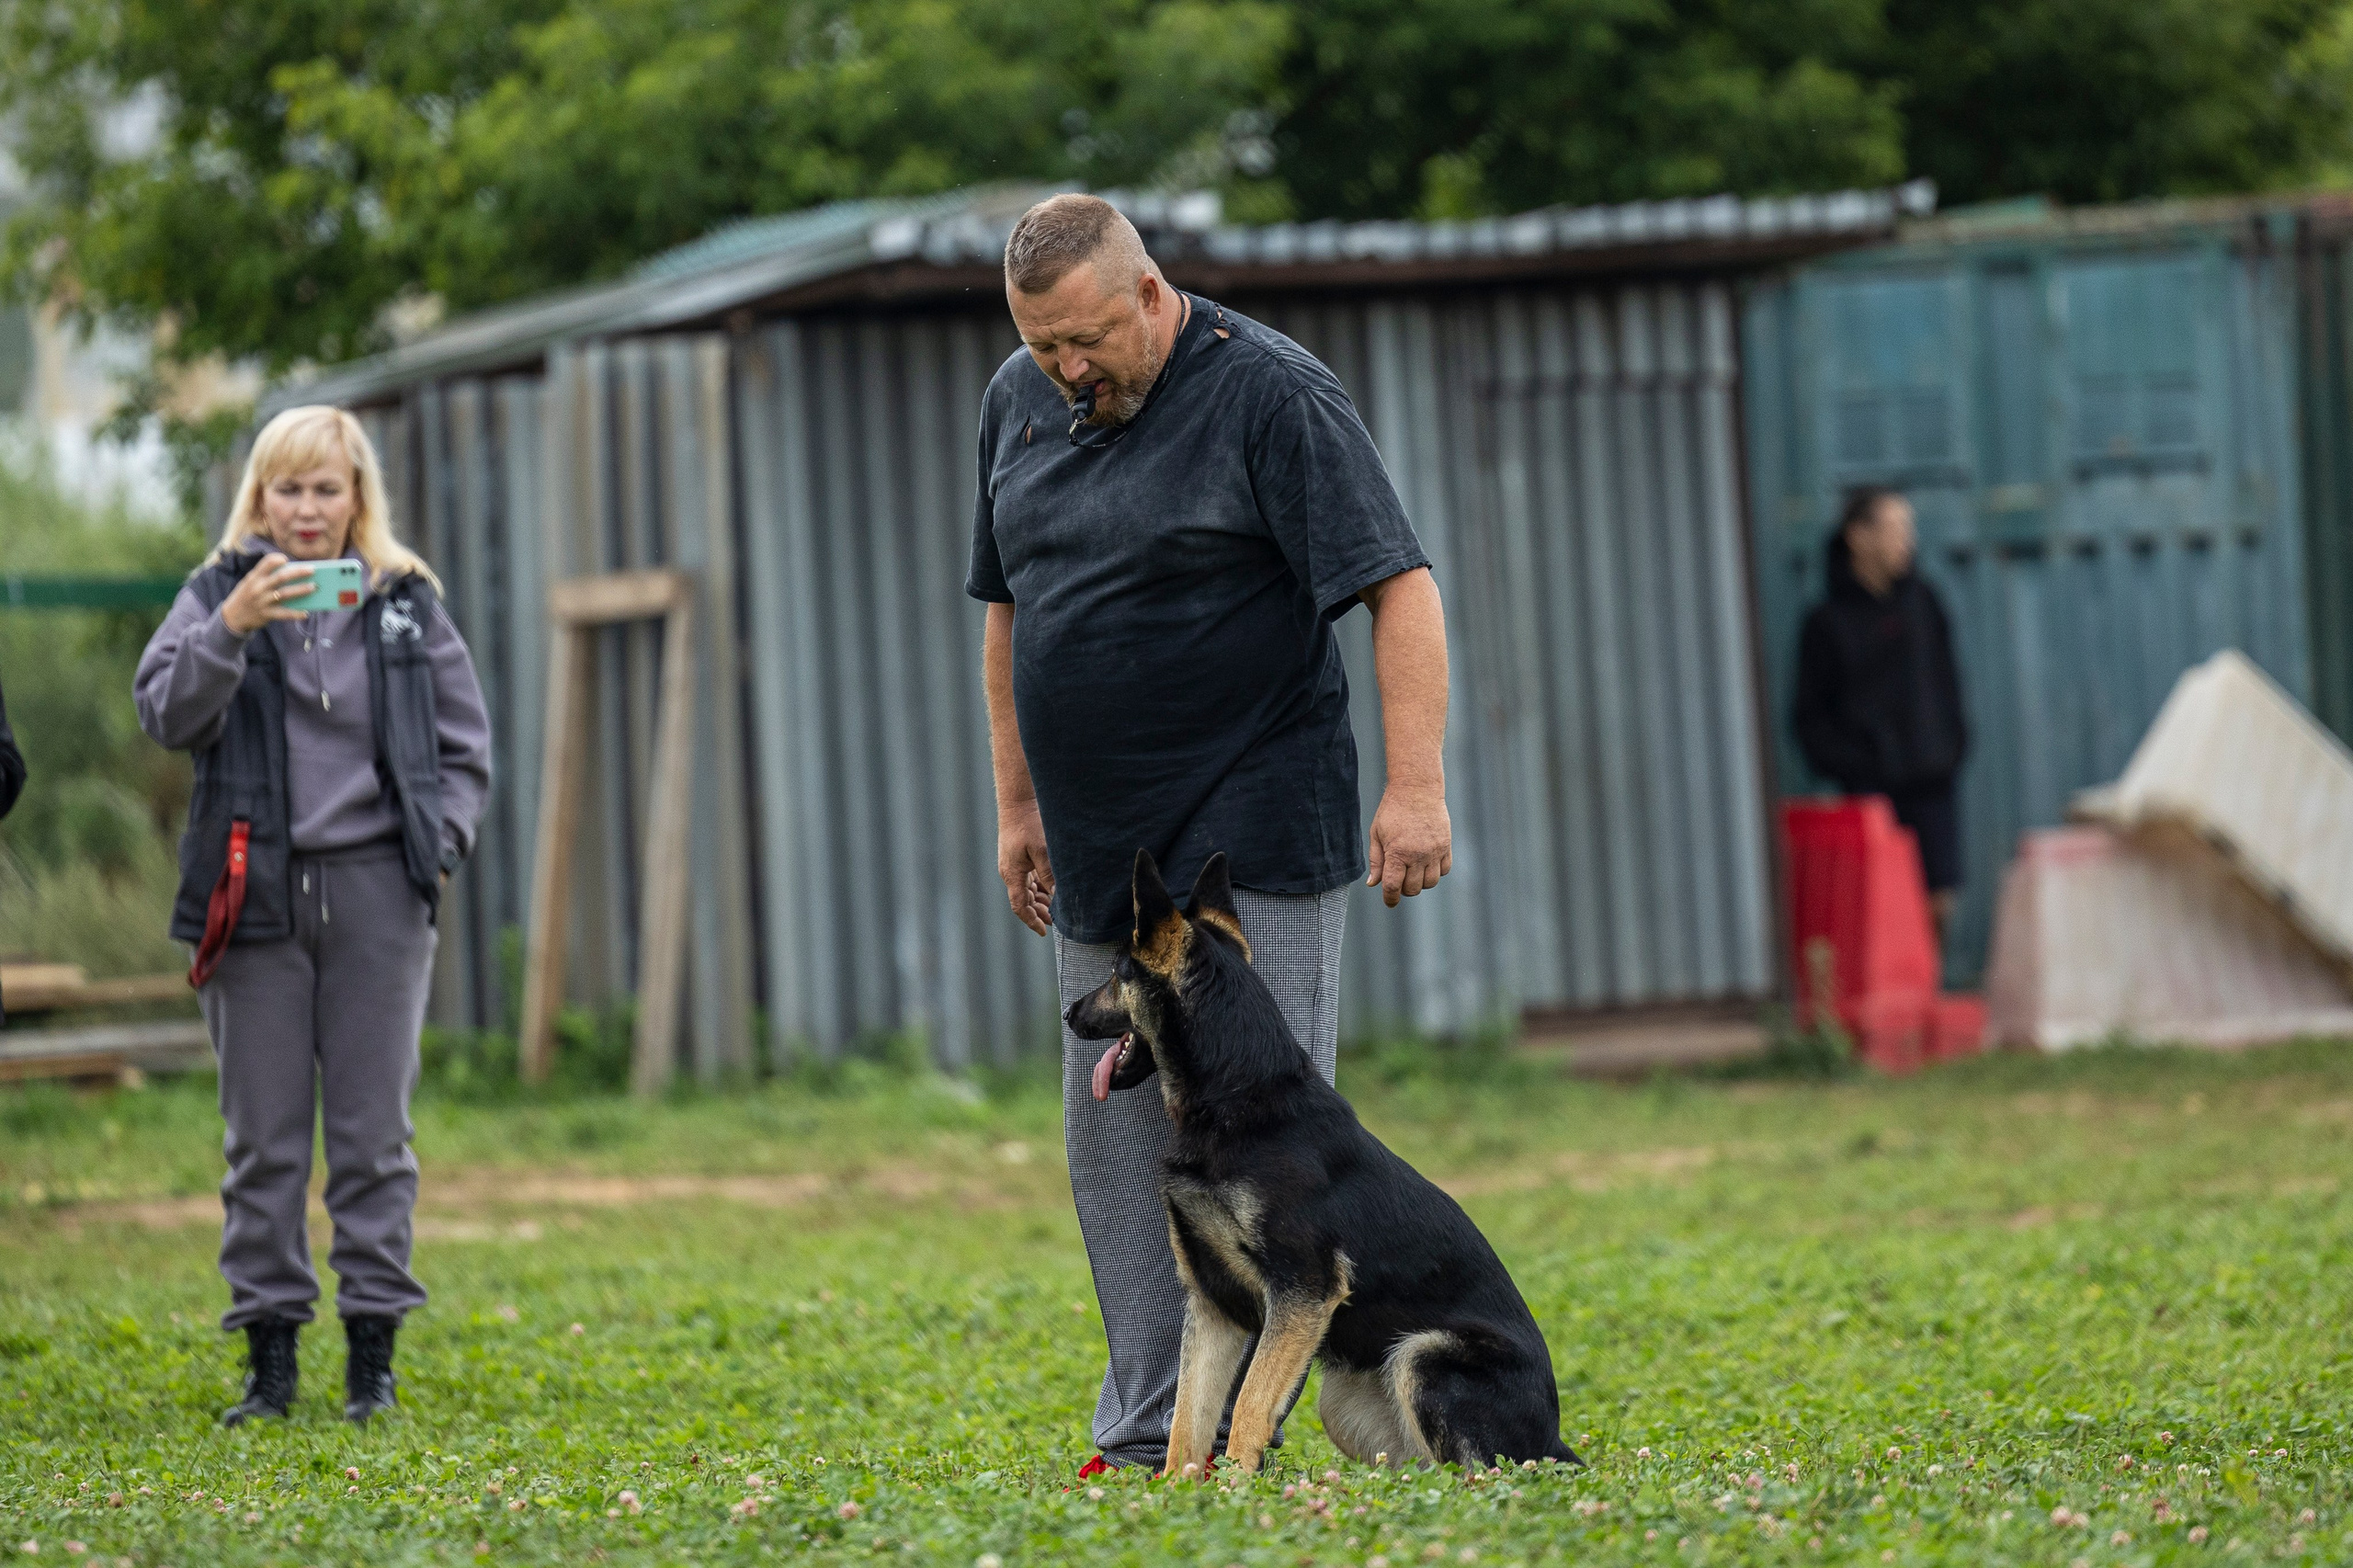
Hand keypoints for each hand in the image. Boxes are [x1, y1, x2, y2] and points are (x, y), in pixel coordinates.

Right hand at [219, 553, 317, 635]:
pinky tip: (306, 613)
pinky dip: (295, 614)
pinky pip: (284, 614)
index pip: (266, 563)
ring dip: (301, 590)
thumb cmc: (248, 595)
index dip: (277, 559)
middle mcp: (258, 588)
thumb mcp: (251, 583)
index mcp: (254, 577)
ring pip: (285, 594)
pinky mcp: (266, 615)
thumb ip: (268, 577)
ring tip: (314, 587)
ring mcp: (262, 601)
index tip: (287, 559)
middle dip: (298, 573)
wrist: (232, 617)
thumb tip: (295, 575)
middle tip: (312, 570)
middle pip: (281, 577)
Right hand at [997, 800, 1055, 935]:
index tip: (1044, 931)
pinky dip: (1040, 888)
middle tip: (1057, 922)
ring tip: (1056, 909)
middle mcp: (1011, 873)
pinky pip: (1029, 880)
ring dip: (1040, 901)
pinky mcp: (1019, 859)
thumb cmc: (1028, 824)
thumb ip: (1049, 874)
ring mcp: (1014, 866)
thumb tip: (1058, 897)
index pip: (1020, 906)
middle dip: (1039, 913)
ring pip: (1028, 891)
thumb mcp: (1042, 850)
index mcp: (1012, 874)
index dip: (1032, 921)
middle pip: (1024, 901)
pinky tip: (1052, 890)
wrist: (1017, 803)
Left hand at [1366, 783, 1450, 907]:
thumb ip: (1376, 861)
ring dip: (1420, 882)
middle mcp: (1417, 854)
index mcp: (1397, 852)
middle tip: (1398, 879)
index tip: (1389, 902)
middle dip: (1403, 889)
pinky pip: (1444, 870)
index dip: (1389, 899)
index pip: (1393, 886)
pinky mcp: (1446, 845)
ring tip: (1412, 870)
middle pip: (1413, 888)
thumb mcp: (1377, 834)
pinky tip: (1426, 863)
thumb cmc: (1392, 810)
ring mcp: (1434, 851)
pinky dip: (1435, 872)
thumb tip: (1373, 883)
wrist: (1417, 789)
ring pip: (1430, 882)